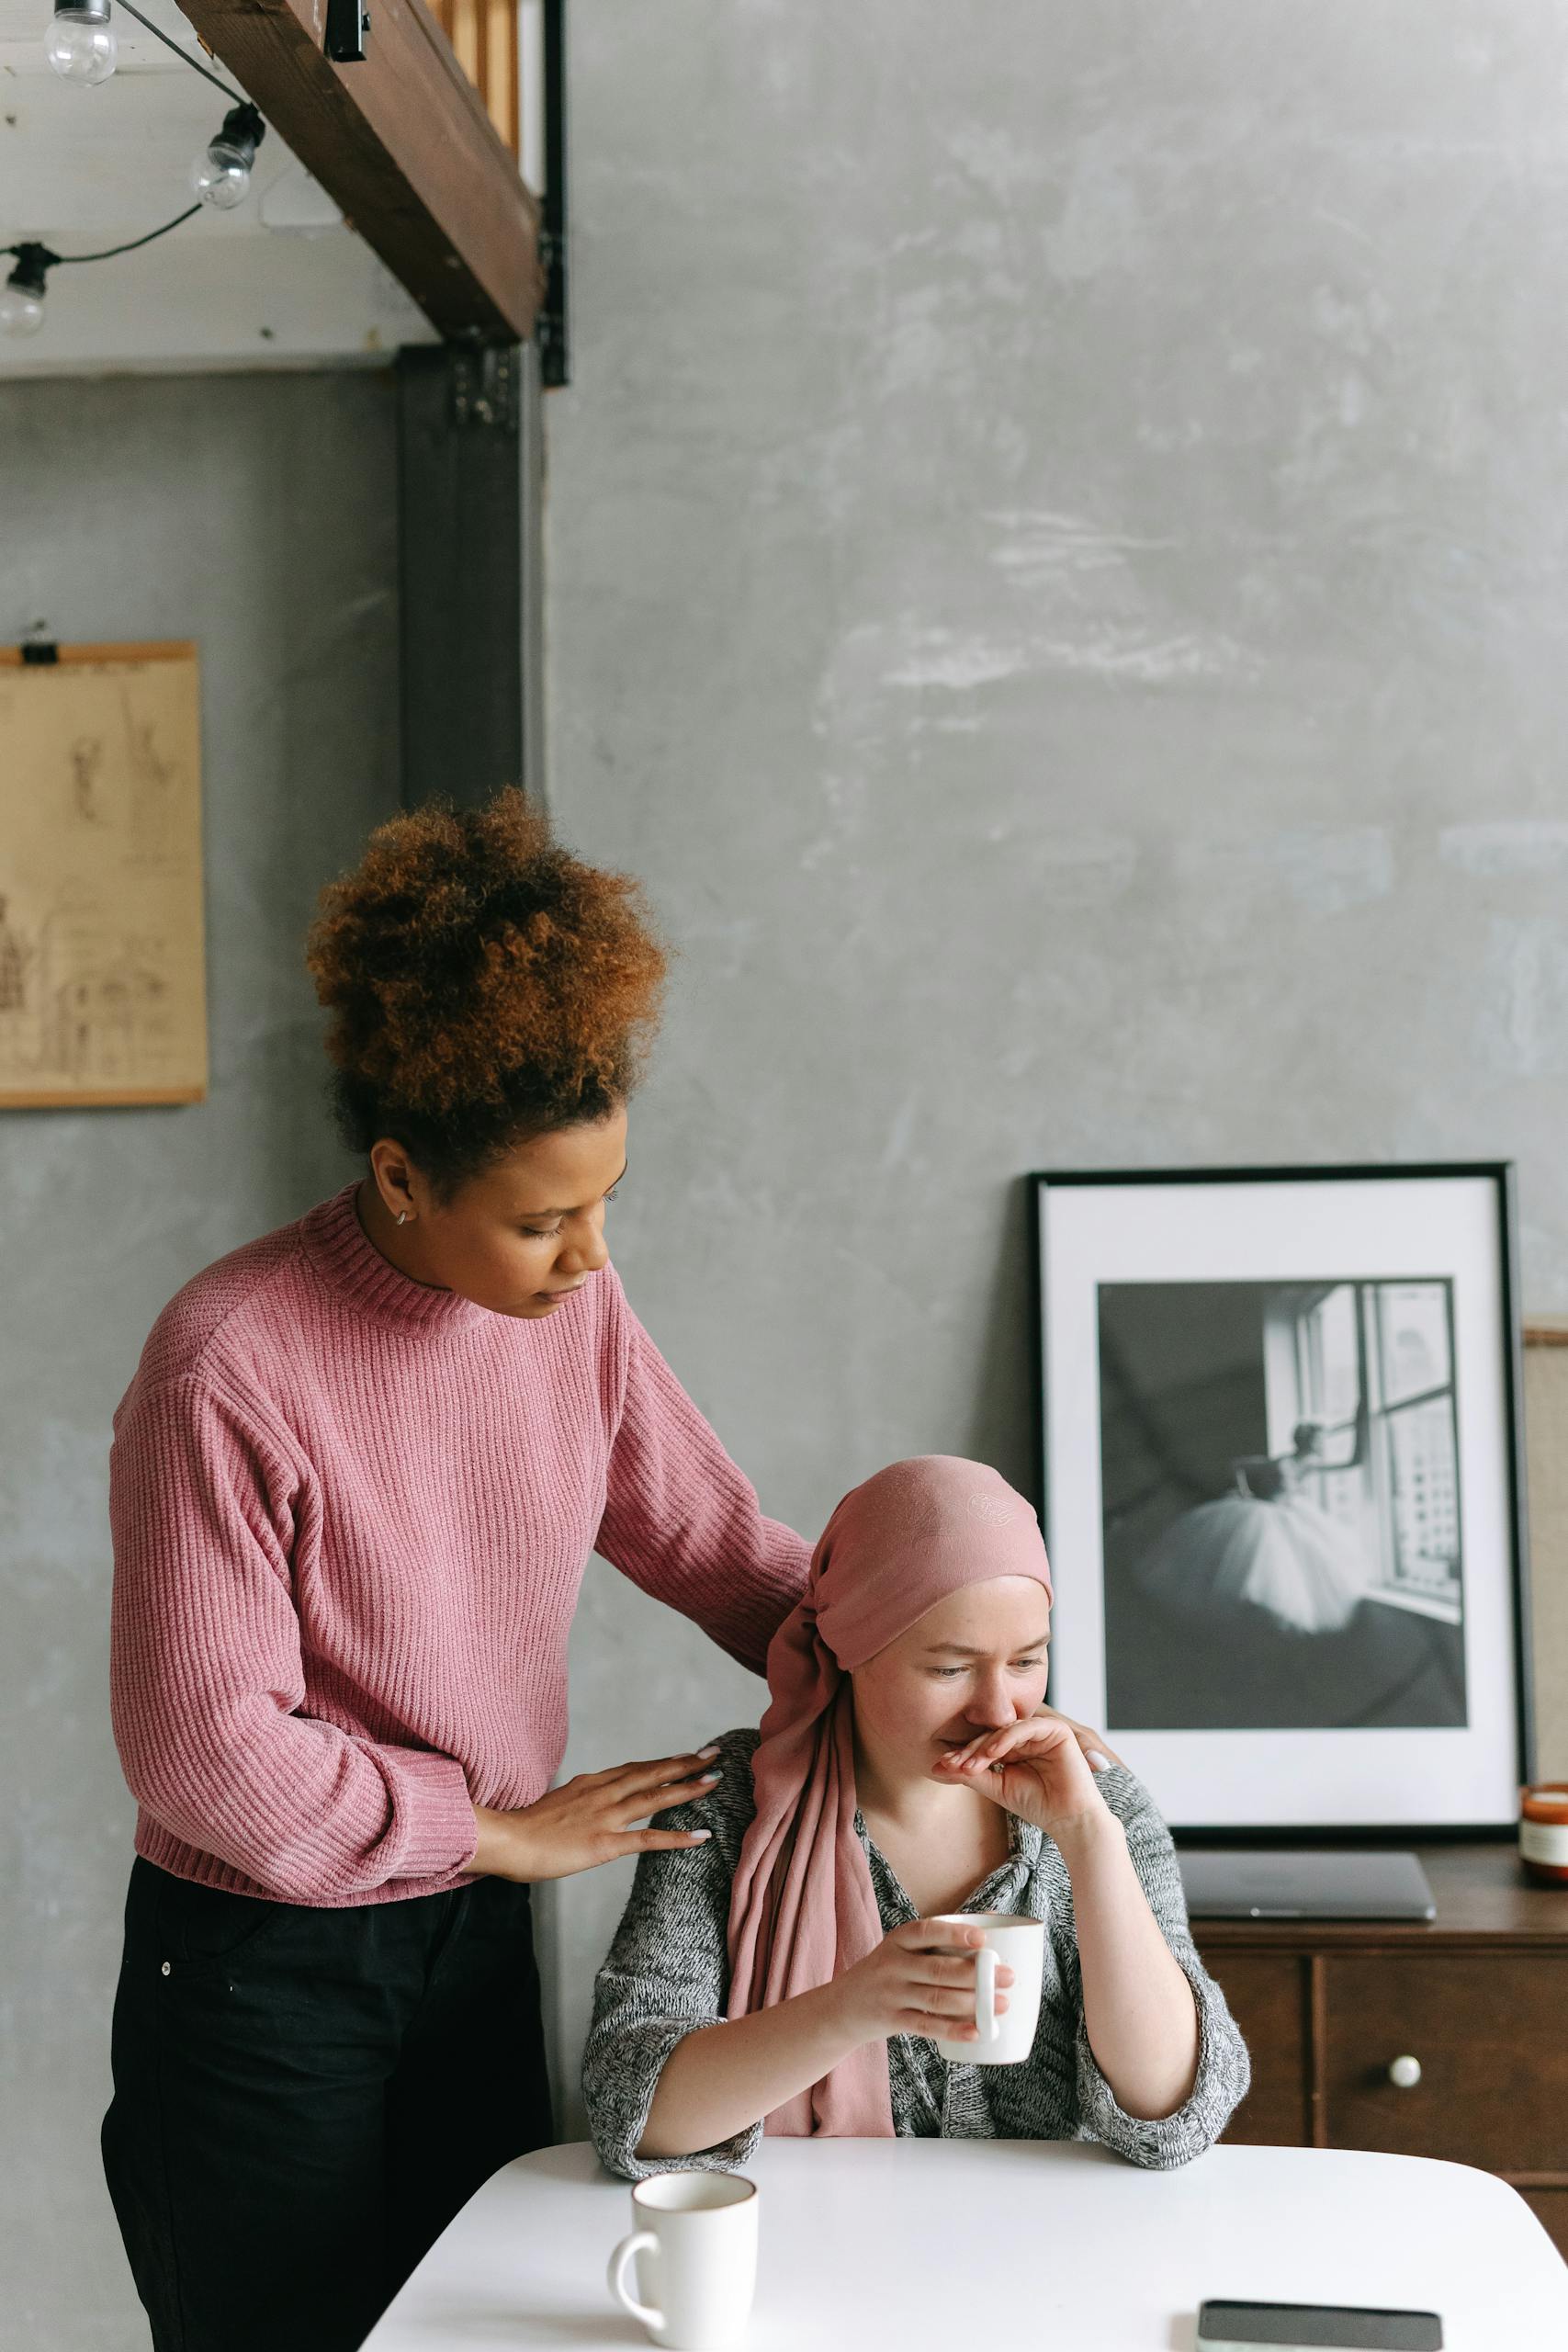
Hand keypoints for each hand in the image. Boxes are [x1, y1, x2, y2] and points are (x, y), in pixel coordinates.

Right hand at [470, 1749, 722, 1883]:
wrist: (507, 1841)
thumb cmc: (523, 1829)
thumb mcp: (555, 1803)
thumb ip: (577, 1799)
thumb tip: (586, 1798)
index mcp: (590, 1783)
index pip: (634, 1769)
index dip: (661, 1762)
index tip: (684, 1755)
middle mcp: (602, 1792)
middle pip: (651, 1773)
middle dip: (685, 1763)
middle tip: (713, 1754)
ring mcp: (605, 1816)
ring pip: (655, 1797)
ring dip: (688, 1788)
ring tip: (714, 1780)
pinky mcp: (605, 1843)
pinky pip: (649, 1839)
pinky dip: (678, 1837)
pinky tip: (701, 1836)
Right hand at [828, 1917, 1013, 2046]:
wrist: (841, 2007)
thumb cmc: (886, 1973)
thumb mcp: (899, 1950)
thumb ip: (935, 1942)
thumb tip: (990, 1924)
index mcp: (898, 1940)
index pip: (926, 1931)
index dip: (954, 1933)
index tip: (983, 1938)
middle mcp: (892, 1964)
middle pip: (938, 1969)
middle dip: (978, 1974)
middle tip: (1009, 1976)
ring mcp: (891, 1994)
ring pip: (937, 1998)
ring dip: (973, 2002)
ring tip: (1002, 2004)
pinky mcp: (891, 2020)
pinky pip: (926, 2026)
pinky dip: (953, 2029)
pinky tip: (976, 2032)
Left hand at [931, 1707, 1120, 1843]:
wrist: (1069, 1821)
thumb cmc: (1038, 1804)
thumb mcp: (998, 1787)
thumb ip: (973, 1774)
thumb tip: (940, 1766)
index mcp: (1015, 1747)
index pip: (983, 1744)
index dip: (962, 1754)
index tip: (941, 1766)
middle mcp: (1027, 1736)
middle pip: (990, 1735)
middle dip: (969, 1751)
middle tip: (951, 1765)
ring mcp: (1041, 1730)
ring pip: (1004, 1730)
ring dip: (983, 1747)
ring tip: (968, 1765)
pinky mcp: (1056, 1730)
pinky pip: (1024, 1728)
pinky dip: (1005, 1739)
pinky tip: (991, 1755)